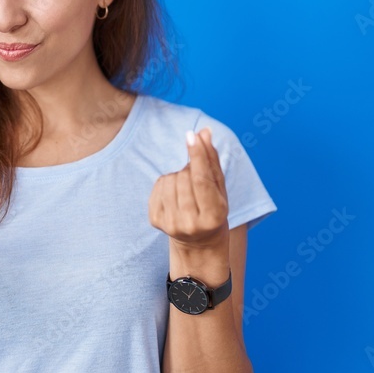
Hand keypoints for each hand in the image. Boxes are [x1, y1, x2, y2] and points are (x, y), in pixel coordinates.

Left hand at [149, 127, 228, 248]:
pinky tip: (174, 195)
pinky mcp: (155, 221)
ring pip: (169, 179)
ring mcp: (171, 224)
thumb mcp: (219, 188)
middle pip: (184, 177)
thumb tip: (204, 131)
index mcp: (214, 217)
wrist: (198, 241)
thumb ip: (211, 159)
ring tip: (186, 189)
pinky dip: (166, 183)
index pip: (202, 179)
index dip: (197, 155)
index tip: (191, 135)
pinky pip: (158, 186)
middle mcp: (191, 224)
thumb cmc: (213, 208)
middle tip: (196, 180)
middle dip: (190, 170)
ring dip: (177, 176)